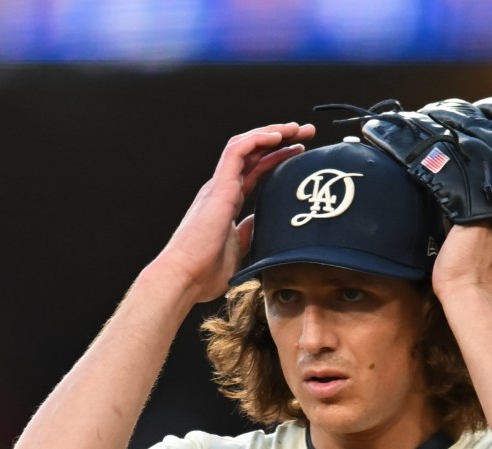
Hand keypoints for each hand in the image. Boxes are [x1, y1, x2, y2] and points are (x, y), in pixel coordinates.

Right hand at [157, 122, 315, 302]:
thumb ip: (250, 233)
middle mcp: (221, 189)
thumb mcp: (239, 250)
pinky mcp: (218, 188)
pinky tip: (278, 136)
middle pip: (254, 153)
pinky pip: (237, 151)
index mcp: (227, 201)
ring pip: (246, 145)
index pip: (255, 169)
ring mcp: (218, 186)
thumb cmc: (204, 272)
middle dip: (281, 138)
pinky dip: (258, 139)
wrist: (184, 277)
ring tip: (296, 128)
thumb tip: (263, 223)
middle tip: (307, 132)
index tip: (300, 152)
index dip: (278, 157)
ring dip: (272, 132)